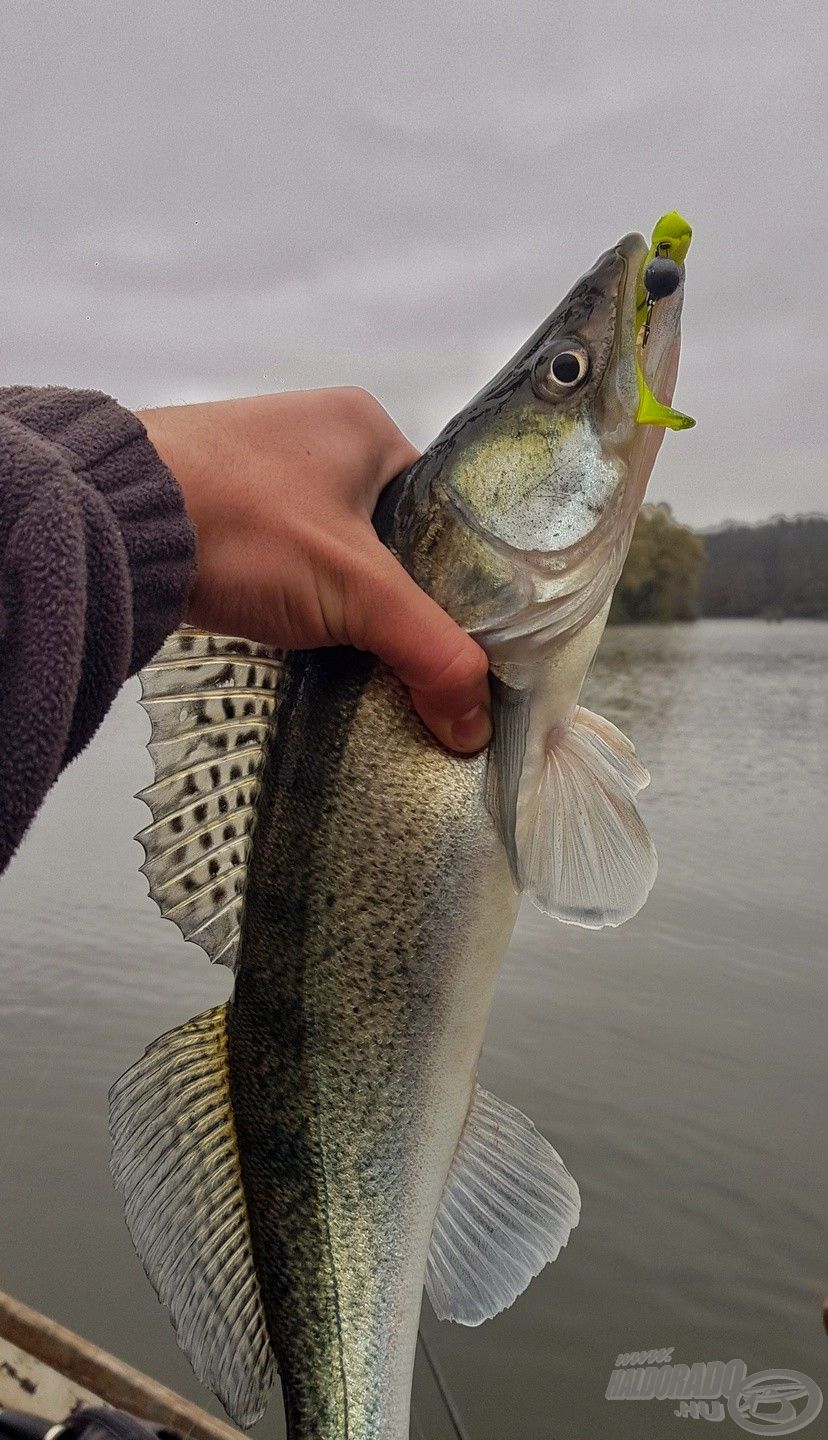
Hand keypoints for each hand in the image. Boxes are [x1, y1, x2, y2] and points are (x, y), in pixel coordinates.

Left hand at [137, 388, 490, 752]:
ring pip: (340, 558)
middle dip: (401, 600)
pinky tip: (313, 646)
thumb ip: (428, 651)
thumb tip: (475, 726)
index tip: (469, 638)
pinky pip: (292, 566)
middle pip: (392, 540)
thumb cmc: (243, 524)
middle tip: (422, 658)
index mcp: (366, 426)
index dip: (459, 577)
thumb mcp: (355, 589)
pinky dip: (304, 606)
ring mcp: (267, 473)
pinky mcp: (227, 511)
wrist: (113, 519)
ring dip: (350, 608)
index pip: (443, 511)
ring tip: (371, 659)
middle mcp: (320, 437)